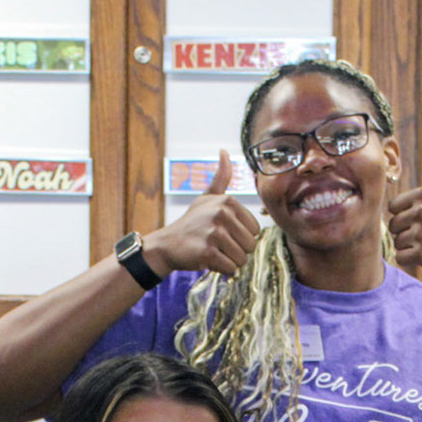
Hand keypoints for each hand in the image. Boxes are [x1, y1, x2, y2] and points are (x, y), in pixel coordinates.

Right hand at [143, 150, 260, 276]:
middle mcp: (221, 214)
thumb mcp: (207, 197)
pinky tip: (207, 260)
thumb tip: (224, 151)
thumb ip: (221, 177)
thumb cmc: (192, 223)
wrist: (167, 244)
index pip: (255, 230)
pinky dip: (221, 270)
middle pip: (251, 245)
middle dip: (237, 251)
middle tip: (218, 245)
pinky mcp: (207, 251)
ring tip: (213, 252)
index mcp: (227, 201)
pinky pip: (230, 268)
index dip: (241, 237)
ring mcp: (214, 232)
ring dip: (229, 261)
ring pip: (242, 259)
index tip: (223, 233)